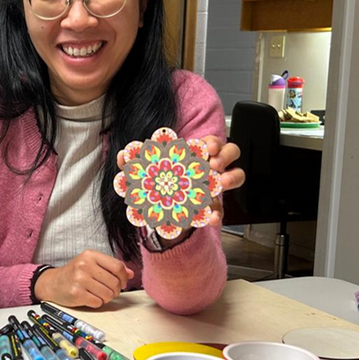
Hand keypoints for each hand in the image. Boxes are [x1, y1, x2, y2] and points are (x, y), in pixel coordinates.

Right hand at [34, 250, 133, 308]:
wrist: (52, 283)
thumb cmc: (74, 273)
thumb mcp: (91, 264)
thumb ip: (111, 267)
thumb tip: (131, 273)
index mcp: (90, 255)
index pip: (117, 266)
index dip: (124, 277)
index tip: (122, 282)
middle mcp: (84, 265)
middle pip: (115, 282)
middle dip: (116, 290)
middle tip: (110, 291)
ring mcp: (80, 279)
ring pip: (108, 294)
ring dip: (107, 298)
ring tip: (99, 294)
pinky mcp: (76, 293)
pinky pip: (98, 302)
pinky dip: (97, 303)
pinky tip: (90, 298)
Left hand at [115, 136, 245, 228]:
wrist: (159, 217)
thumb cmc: (156, 188)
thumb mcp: (143, 176)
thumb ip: (132, 164)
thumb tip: (122, 155)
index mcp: (192, 156)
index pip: (210, 141)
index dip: (213, 142)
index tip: (206, 148)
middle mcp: (207, 168)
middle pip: (230, 152)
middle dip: (225, 154)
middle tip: (214, 164)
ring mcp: (213, 188)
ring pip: (236, 175)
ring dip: (231, 177)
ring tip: (219, 184)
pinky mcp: (212, 209)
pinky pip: (222, 210)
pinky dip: (217, 214)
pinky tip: (210, 217)